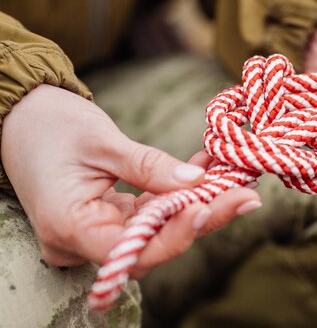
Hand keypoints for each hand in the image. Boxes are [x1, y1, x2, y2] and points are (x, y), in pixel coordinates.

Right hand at [1, 85, 260, 277]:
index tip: (212, 206)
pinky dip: (179, 194)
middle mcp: (82, 240)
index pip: (131, 249)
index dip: (176, 233)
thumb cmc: (49, 126)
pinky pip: (151, 214)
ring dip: (197, 204)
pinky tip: (209, 172)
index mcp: (69, 227)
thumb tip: (197, 182)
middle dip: (201, 217)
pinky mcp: (110, 218)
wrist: (21, 117)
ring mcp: (97, 232)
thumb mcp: (101, 141)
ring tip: (236, 181)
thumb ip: (149, 166)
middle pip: (152, 243)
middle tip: (245, 196)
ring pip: (157, 230)